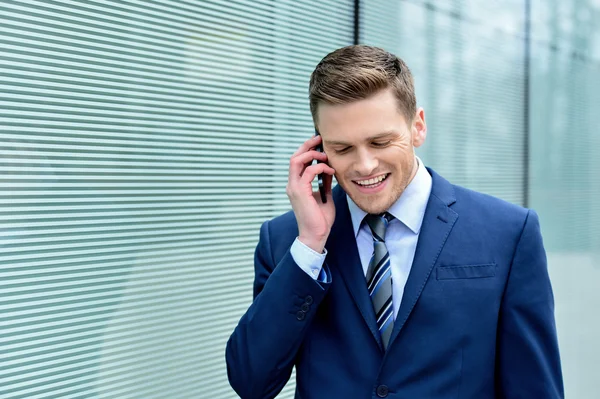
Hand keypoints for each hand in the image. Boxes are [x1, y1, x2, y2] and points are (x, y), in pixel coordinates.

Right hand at [286, 135, 335, 252]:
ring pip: (297, 161)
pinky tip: (330, 170)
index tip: (319, 143)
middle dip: (307, 146)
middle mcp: (292, 184)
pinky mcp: (300, 192)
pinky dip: (320, 168)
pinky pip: (308, 172)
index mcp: (296, 185)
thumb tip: (328, 169)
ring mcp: (294, 188)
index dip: (307, 150)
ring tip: (325, 156)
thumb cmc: (320, 219)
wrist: (316, 234)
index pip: (298, 161)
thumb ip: (323, 182)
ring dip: (312, 155)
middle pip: (295, 157)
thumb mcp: (324, 195)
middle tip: (320, 139)